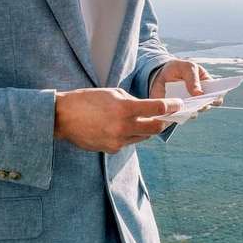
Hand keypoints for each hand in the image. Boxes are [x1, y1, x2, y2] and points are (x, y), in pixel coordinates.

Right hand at [54, 87, 182, 153]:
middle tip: (167, 116)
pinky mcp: (112, 149)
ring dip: (146, 128)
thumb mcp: (112, 93)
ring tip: (142, 119)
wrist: (63, 117)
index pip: (157, 108)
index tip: (179, 104)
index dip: (171, 106)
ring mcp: (118, 141)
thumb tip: (148, 109)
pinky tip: (121, 127)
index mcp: (124, 108)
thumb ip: (133, 101)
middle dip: (164, 121)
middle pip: (156, 128)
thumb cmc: (87, 100)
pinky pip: (129, 142)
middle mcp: (123, 127)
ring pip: (143, 137)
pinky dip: (131, 135)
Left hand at [149, 59, 222, 114]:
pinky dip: (178, 113)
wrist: (161, 75)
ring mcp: (189, 106)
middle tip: (195, 101)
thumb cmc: (179, 69)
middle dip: (202, 105)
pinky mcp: (178, 111)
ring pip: (193, 113)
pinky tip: (174, 108)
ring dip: (190, 110)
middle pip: (206, 107)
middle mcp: (200, 99)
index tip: (211, 98)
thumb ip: (193, 78)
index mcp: (207, 87)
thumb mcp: (187, 67)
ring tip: (184, 104)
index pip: (218, 96)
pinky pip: (180, 116)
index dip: (217, 98)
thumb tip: (200, 94)